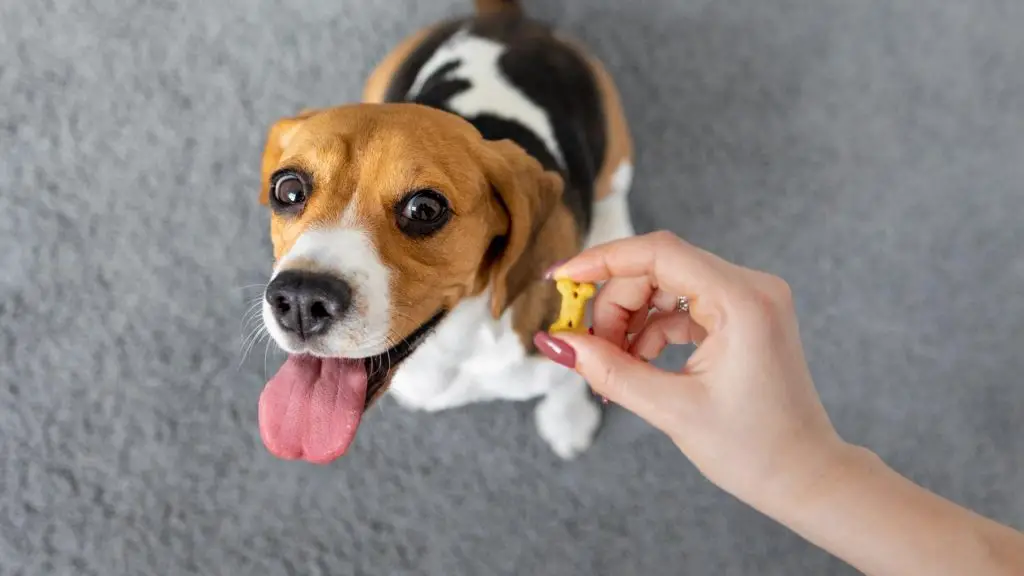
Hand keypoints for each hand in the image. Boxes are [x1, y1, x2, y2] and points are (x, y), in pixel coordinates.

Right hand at [534, 231, 849, 509]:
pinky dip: (652, 330)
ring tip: (614, 368)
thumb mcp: (670, 409)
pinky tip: (637, 364)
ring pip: (665, 285)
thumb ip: (608, 368)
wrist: (805, 476)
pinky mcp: (742, 315)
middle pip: (657, 269)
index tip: (561, 278)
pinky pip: (682, 305)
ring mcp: (748, 298)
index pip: (659, 252)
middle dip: (615, 307)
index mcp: (741, 301)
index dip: (602, 260)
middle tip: (591, 353)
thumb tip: (554, 342)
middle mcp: (750, 287)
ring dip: (630, 320)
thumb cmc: (753, 450)